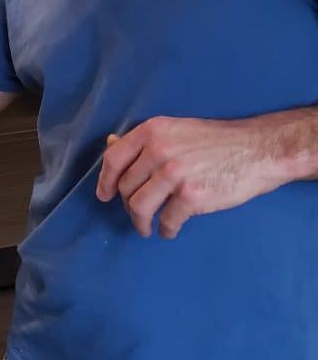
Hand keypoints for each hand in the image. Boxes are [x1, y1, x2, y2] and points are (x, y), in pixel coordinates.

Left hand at [96, 116, 283, 238]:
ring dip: (140, 222)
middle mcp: (158, 150)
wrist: (255, 150)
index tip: (104, 195)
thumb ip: (144, 140)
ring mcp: (174, 173)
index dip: (105, 180)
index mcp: (152, 131)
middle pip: (126, 186)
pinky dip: (165, 229)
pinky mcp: (191, 196)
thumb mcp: (174, 130)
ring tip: (147, 227)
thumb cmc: (214, 141)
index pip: (114, 159)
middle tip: (138, 213)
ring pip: (139, 206)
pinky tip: (169, 230)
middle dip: (128, 204)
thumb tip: (110, 143)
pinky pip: (167, 220)